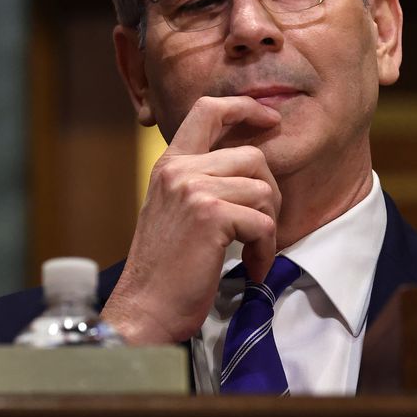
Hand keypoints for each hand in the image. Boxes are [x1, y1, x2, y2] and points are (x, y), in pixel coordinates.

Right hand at [101, 96, 281, 343]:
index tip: (270, 120)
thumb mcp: (177, 210)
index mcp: (170, 164)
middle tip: (260, 229)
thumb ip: (204, 181)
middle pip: (253, 156)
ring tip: (253, 253)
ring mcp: (194, 189)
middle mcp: (179, 170)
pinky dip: (266, 250)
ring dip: (268, 226)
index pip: (208, 109)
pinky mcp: (210, 215)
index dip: (245, 108)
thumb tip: (255, 165)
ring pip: (263, 190)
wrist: (145, 308)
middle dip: (269, 194)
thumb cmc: (167, 269)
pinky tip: (252, 267)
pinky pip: (264, 222)